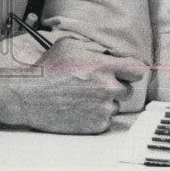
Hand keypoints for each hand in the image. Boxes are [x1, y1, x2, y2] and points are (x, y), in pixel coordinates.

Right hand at [0, 52, 138, 134]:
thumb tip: (113, 53)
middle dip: (116, 85)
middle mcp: (107, 89)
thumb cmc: (48, 69)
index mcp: (103, 67)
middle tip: (97, 83)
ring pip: (116, 105)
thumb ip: (96, 48)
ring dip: (105, 101)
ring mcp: (102, 109)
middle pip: (129, 89)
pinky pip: (105, 119)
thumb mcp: (70, 45)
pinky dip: (96, 114)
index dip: (133, 70)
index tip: (127, 71)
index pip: (138, 70)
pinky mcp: (96, 125)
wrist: (31, 96)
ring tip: (83, 95)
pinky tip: (79, 107)